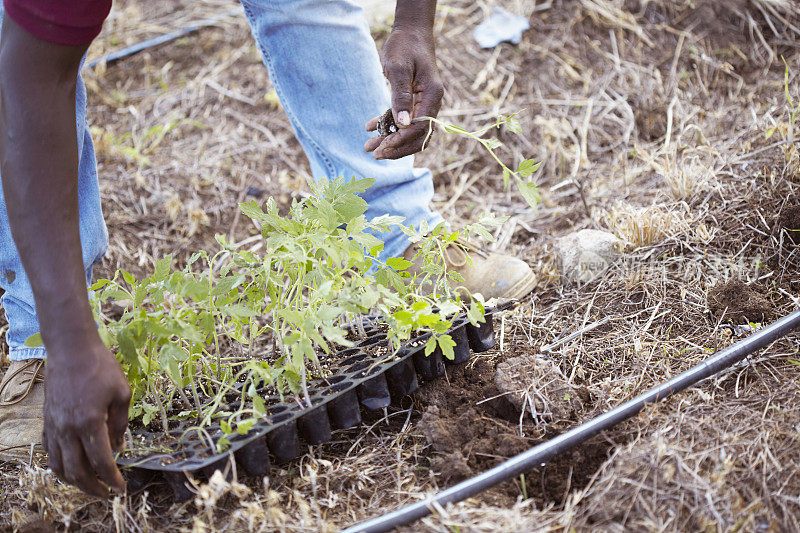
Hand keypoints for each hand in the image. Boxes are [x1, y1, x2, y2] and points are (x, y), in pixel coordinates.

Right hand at [43, 337, 130, 496]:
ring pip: (59, 466)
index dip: (112, 479)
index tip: (121, 488)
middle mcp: (68, 429)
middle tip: (106, 494)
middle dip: (93, 488)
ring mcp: (54, 426)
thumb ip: (121, 423)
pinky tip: (71, 468)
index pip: (101, 461)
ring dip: (74, 482)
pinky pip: (49, 452)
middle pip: (77, 471)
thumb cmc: (101, 367)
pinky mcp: (47, 421)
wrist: (71, 349)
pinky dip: (59, 466)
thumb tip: (119, 446)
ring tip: (90, 486)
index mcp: (90, 422)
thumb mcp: (122, 393)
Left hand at [365, 27, 443, 159]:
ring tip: (368, 147)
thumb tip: (403, 124)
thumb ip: (400, 96)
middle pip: (418, 136)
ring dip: (391, 141)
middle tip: (375, 154)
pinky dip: (388, 126)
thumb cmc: (404, 46)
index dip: (402, 140)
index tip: (383, 147)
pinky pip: (403, 120)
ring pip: (410, 131)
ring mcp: (424, 103)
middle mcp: (431, 102)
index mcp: (432, 95)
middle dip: (397, 148)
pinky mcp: (414, 101)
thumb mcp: (398, 68)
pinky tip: (370, 127)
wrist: (410, 31)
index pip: (420, 128)